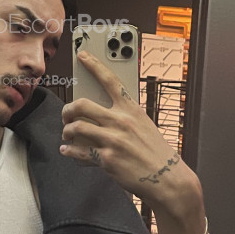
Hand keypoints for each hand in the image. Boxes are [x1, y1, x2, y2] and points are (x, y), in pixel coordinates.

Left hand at [60, 50, 202, 213]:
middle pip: (81, 105)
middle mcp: (121, 121)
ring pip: (76, 128)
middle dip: (68, 110)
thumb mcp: (143, 125)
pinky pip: (79, 152)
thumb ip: (122, 117)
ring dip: (67, 131)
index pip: (110, 80)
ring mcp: (113, 140)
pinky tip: (67, 150)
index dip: (94, 65)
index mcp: (131, 109)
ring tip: (67, 135)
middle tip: (66, 115)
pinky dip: (69, 151)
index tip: (82, 55)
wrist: (167, 178)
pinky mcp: (107, 159)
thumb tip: (96, 115)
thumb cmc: (155, 152)